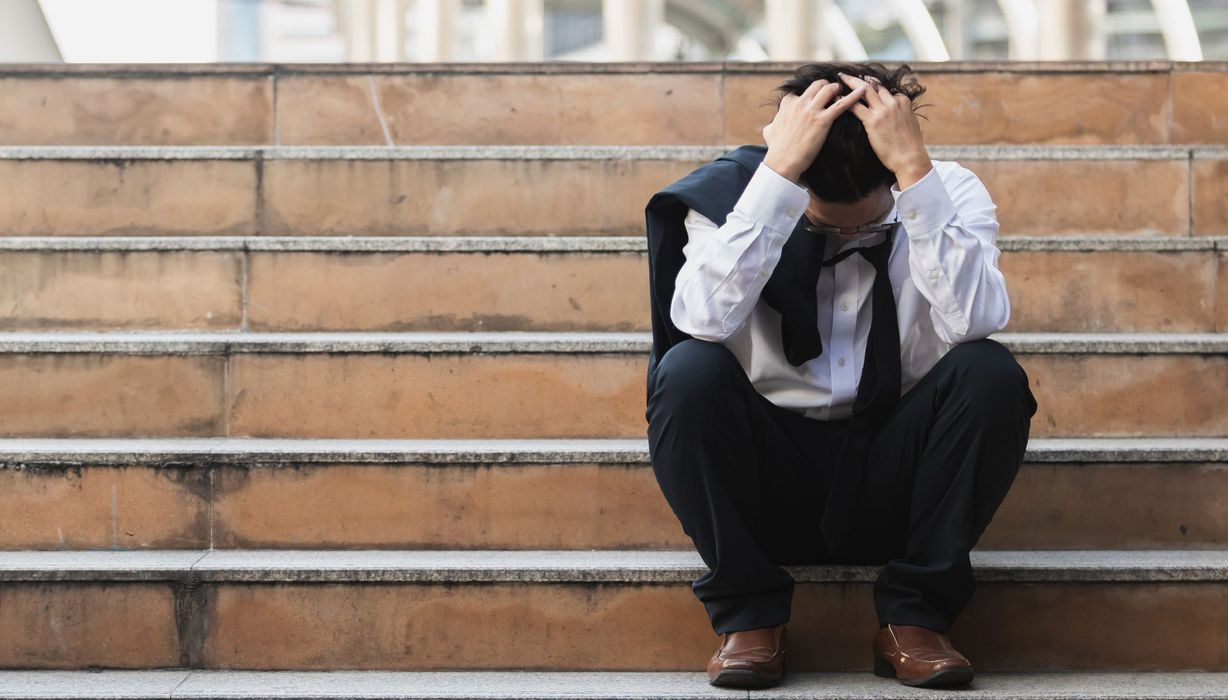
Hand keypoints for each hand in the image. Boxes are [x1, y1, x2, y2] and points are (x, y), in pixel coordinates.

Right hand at [762, 78, 866, 183]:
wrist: (783, 161)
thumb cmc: (777, 149)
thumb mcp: (770, 131)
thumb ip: (773, 123)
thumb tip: (771, 126)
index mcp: (788, 103)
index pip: (802, 91)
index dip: (811, 94)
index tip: (816, 98)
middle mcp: (800, 103)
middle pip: (818, 85)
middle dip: (827, 86)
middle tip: (834, 93)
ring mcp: (812, 111)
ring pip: (829, 89)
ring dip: (838, 89)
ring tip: (843, 93)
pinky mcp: (822, 121)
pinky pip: (841, 104)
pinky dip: (853, 96)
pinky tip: (863, 91)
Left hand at [837, 72, 931, 189]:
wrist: (910, 158)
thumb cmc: (910, 146)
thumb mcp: (910, 124)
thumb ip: (902, 114)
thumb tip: (897, 115)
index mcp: (903, 101)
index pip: (886, 90)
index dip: (873, 87)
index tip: (862, 85)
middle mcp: (893, 102)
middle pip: (874, 85)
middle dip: (859, 79)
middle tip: (846, 75)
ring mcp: (883, 110)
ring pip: (864, 90)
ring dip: (850, 82)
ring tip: (840, 78)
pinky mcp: (873, 121)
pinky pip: (855, 106)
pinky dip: (844, 100)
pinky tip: (836, 98)